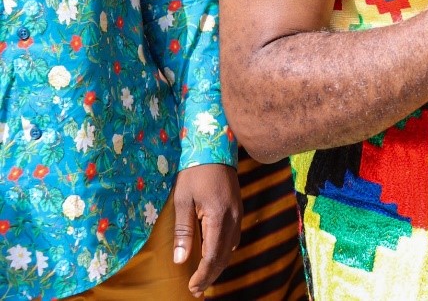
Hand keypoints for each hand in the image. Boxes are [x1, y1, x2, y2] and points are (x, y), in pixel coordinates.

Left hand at [172, 163, 241, 297]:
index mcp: (218, 217)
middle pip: (224, 256)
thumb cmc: (195, 173)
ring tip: (204, 278)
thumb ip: (183, 231)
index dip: (203, 274)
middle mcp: (233, 218)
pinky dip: (224, 252)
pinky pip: (234, 238)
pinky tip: (214, 255)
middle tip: (197, 290)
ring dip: (218, 265)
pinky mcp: (238, 210)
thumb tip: (181, 260)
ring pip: (231, 248)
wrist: (215, 149)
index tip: (192, 287)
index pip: (213, 255)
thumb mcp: (183, 200)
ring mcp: (238, 214)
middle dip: (211, 275)